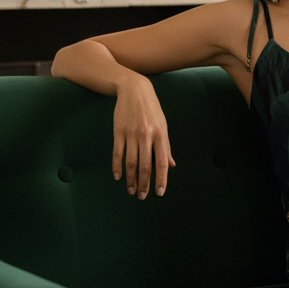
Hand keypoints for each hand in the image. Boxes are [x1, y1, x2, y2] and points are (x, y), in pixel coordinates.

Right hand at [112, 74, 175, 198]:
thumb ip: (166, 147)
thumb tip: (171, 165)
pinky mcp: (119, 131)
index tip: (159, 193)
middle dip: (144, 183)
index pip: (161, 162)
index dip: (161, 179)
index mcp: (161, 135)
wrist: (135, 90)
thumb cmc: (152, 110)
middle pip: (144, 165)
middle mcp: (146, 135)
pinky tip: (118, 176)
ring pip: (130, 161)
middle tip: (142, 196)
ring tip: (131, 190)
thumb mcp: (164, 126)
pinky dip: (117, 166)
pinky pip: (117, 152)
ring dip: (130, 178)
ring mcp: (131, 133)